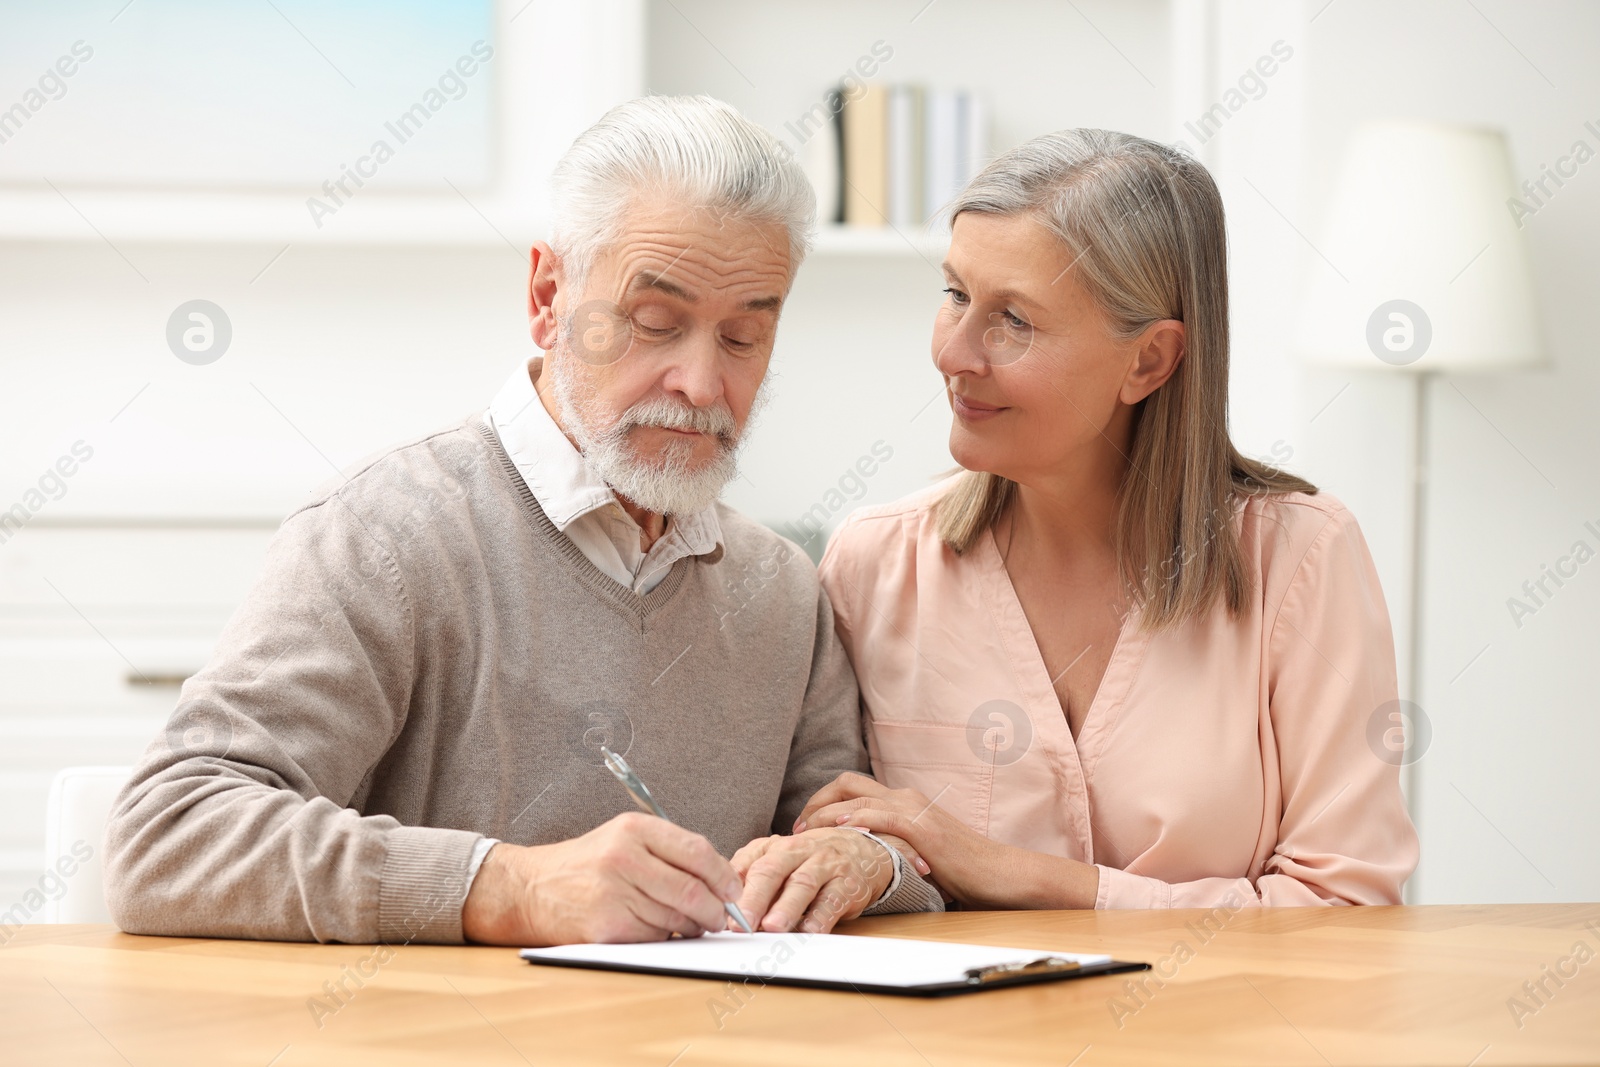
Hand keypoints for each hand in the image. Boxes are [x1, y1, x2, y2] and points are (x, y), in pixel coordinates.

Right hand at [462, 812, 743, 945]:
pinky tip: (656, 928)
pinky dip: (664, 937)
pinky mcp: (606, 925)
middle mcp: (623, 857)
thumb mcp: (624, 839)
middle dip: (715, 909)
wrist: (531, 888)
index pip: (697, 851)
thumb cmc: (586, 864)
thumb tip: (721, 881)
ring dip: (691, 926)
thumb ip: (670, 852)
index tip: (734, 890)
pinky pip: (654, 936)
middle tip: (721, 917)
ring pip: (676, 917)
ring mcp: (613, 892)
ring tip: (689, 923)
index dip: (723, 875)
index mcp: (634, 829)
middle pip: (691, 890)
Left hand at [729, 827, 897, 933]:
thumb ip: (751, 878)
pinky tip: (809, 930)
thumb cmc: (810, 860)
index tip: (720, 912)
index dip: (732, 888)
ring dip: (786, 907)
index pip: (748, 863)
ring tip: (772, 928)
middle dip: (755, 898)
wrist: (862, 848)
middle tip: (742, 922)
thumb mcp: (778, 860)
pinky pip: (833, 899)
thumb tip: (722, 909)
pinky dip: (820, 916)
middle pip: (772, 870)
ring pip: (803, 883)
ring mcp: (825, 865)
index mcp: (774, 846)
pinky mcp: (848, 883)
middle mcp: (798, 850)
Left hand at [794, 772, 1042, 908]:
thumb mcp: (914, 855)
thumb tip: (855, 863)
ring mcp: (914, 809)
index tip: (803, 828)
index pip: (851, 788)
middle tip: (797, 829)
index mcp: (902, 802)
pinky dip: (859, 820)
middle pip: (846, 783)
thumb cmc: (959, 872)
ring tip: (807, 833)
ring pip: (858, 797)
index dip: (821, 804)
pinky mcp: (923, 828)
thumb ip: (887, 850)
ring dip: (826, 814)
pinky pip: (884, 816)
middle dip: (815, 802)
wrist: (997, 873)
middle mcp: (905, 798)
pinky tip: (841, 830)